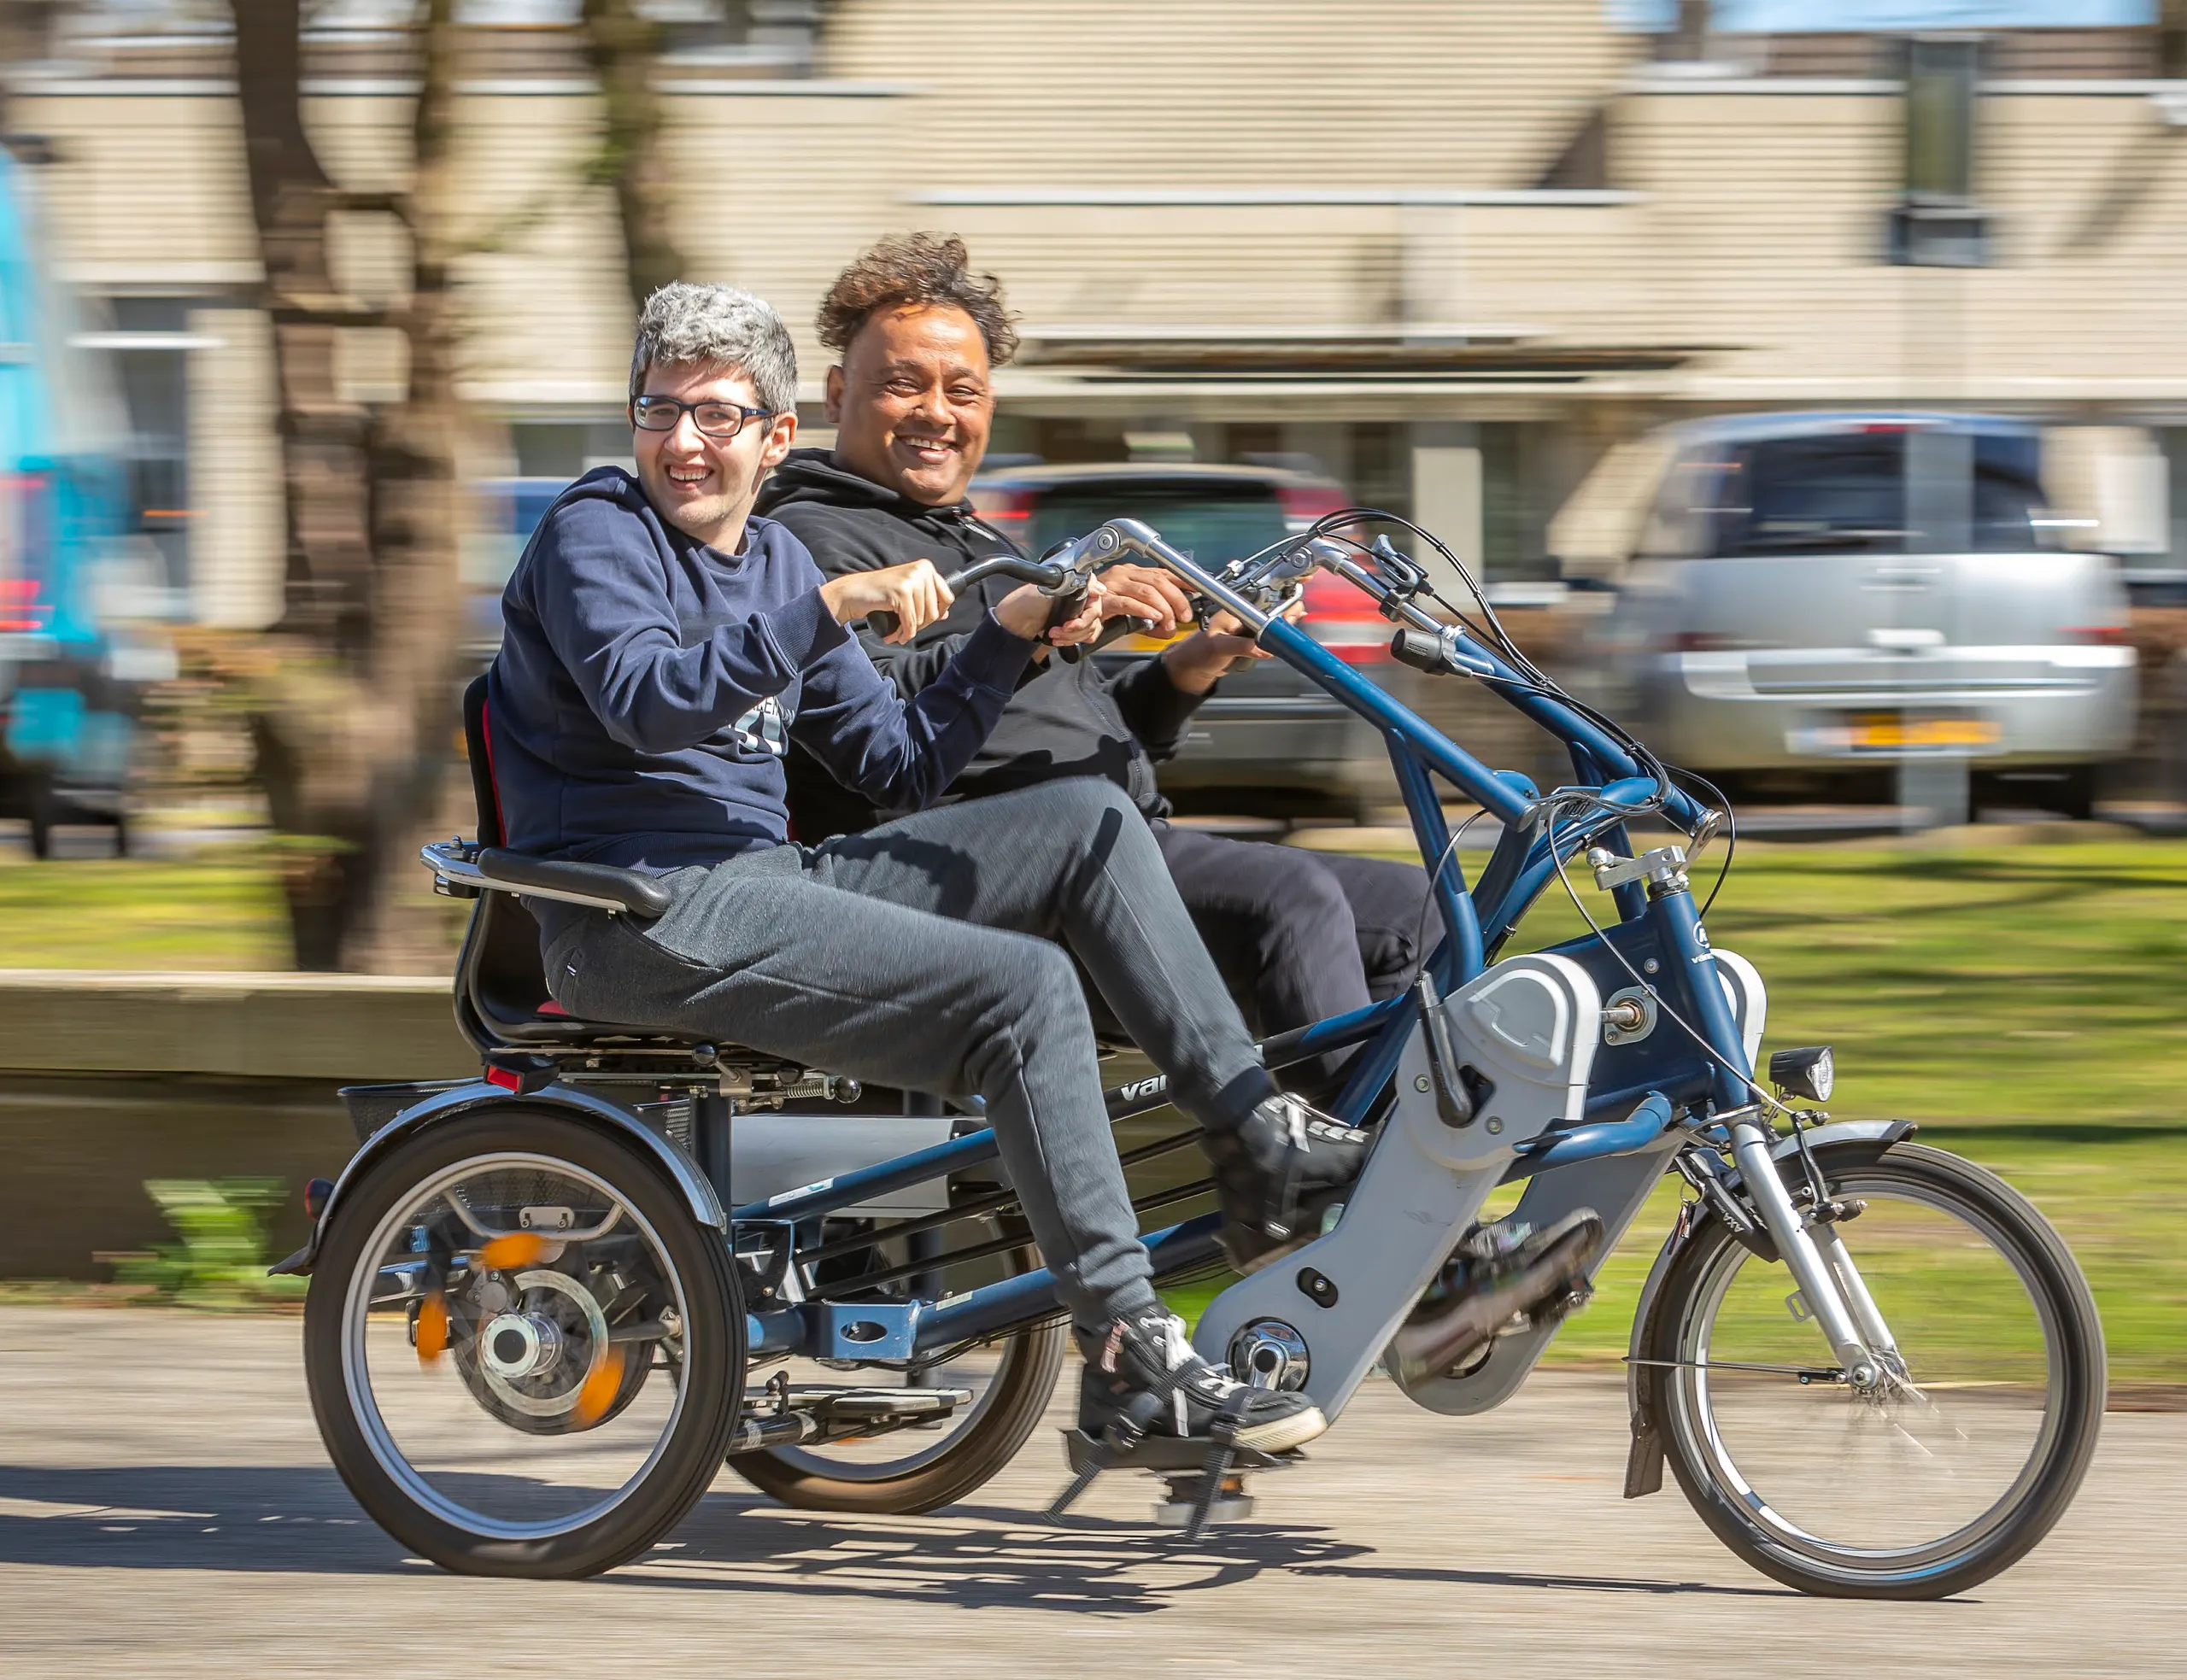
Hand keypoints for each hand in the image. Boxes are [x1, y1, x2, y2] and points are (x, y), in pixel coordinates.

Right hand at [819, 559, 953, 643]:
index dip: (936, 615)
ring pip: (923, 618)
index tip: (922, 622)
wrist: (853, 593)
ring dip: (910, 631)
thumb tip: (945, 614)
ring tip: (898, 632)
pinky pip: (910, 622)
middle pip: (935, 611)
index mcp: (926, 567)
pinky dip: (903, 633)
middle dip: (921, 626)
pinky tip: (894, 636)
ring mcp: (911, 579)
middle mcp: (921, 570)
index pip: (947, 598)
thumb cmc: (880, 594)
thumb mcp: (907, 593)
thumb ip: (926, 600)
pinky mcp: (901, 591)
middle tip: (906, 629)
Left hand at [994, 578, 1106, 645]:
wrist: (1016, 620)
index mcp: (1078, 583)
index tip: (1071, 623)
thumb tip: (1099, 589)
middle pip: (1095, 617)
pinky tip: (1060, 639)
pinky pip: (1086, 636)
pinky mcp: (1075, 627)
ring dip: (1073, 636)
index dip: (1086, 615)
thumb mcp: (1052, 586)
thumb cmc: (1028, 600)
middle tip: (1061, 629)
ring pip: (1091, 629)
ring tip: (1055, 635)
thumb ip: (1079, 584)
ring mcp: (1079, 612)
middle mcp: (1082, 596)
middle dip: (1077, 628)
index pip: (1096, 599)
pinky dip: (1073, 640)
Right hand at [1090, 563, 1193, 636]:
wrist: (1073, 616)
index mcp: (1132, 573)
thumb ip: (1152, 612)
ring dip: (1163, 608)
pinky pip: (1128, 603)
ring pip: (1147, 590)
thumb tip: (1173, 623)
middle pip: (1158, 580)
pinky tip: (1155, 618)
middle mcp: (1124, 574)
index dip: (1183, 580)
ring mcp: (1113, 584)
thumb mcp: (1133, 608)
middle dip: (1177, 598)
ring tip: (1170, 621)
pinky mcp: (1104, 599)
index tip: (1198, 589)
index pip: (1163, 571)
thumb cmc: (1103, 612)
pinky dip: (1145, 610)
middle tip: (1184, 615)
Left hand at [1161, 600, 1298, 693]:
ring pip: (1275, 625)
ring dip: (1285, 629)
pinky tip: (1283, 641)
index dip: (1282, 600)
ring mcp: (1249, 628)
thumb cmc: (1197, 652)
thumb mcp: (1220, 647)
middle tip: (1296, 619)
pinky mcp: (1252, 641)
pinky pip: (1270, 638)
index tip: (1295, 607)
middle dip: (1288, 615)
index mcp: (1236, 609)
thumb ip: (1242, 647)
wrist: (1192, 668)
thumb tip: (1264, 648)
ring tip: (1289, 632)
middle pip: (1274, 611)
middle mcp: (1244, 615)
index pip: (1265, 600)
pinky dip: (1278, 640)